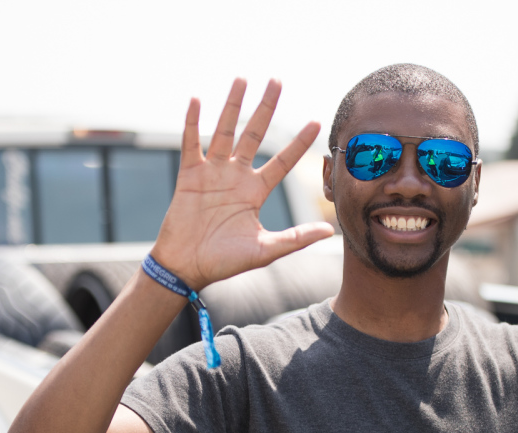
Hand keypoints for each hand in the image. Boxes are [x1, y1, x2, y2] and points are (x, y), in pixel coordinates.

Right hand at [150, 79, 334, 289]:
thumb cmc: (225, 262)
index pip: (282, 161)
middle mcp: (236, 177)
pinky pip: (191, 144)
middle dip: (266, 108)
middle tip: (277, 81)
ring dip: (232, 105)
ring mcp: (212, 173)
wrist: (187, 268)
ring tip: (242, 79)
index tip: (315, 122)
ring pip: (225, 131)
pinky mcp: (189, 176)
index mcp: (255, 192)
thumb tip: (330, 231)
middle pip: (254, 134)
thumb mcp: (266, 250)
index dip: (298, 143)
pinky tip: (197, 100)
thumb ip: (296, 238)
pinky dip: (193, 123)